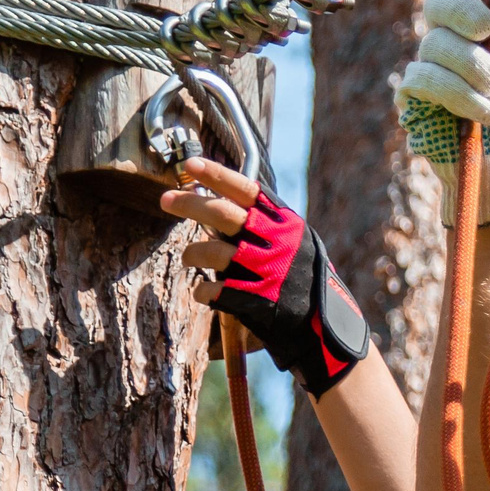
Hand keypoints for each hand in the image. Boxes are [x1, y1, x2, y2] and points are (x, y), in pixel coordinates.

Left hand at [164, 159, 370, 396]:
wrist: (323, 327)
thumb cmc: (303, 280)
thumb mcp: (295, 242)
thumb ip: (264, 224)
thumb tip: (218, 201)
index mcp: (286, 224)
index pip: (248, 189)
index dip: (217, 174)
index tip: (191, 163)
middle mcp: (276, 243)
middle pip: (223, 214)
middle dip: (189, 203)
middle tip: (166, 200)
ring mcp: (265, 272)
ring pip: (212, 252)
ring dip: (193, 253)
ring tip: (189, 257)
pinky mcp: (255, 301)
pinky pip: (213, 290)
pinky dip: (203, 291)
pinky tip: (205, 292)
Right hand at [397, 0, 489, 225]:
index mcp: (489, 33)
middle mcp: (456, 46)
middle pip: (439, 3)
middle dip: (463, 11)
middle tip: (487, 29)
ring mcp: (432, 70)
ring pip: (434, 44)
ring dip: (474, 72)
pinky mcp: (414, 100)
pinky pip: (421, 78)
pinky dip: (459, 96)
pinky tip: (484, 117)